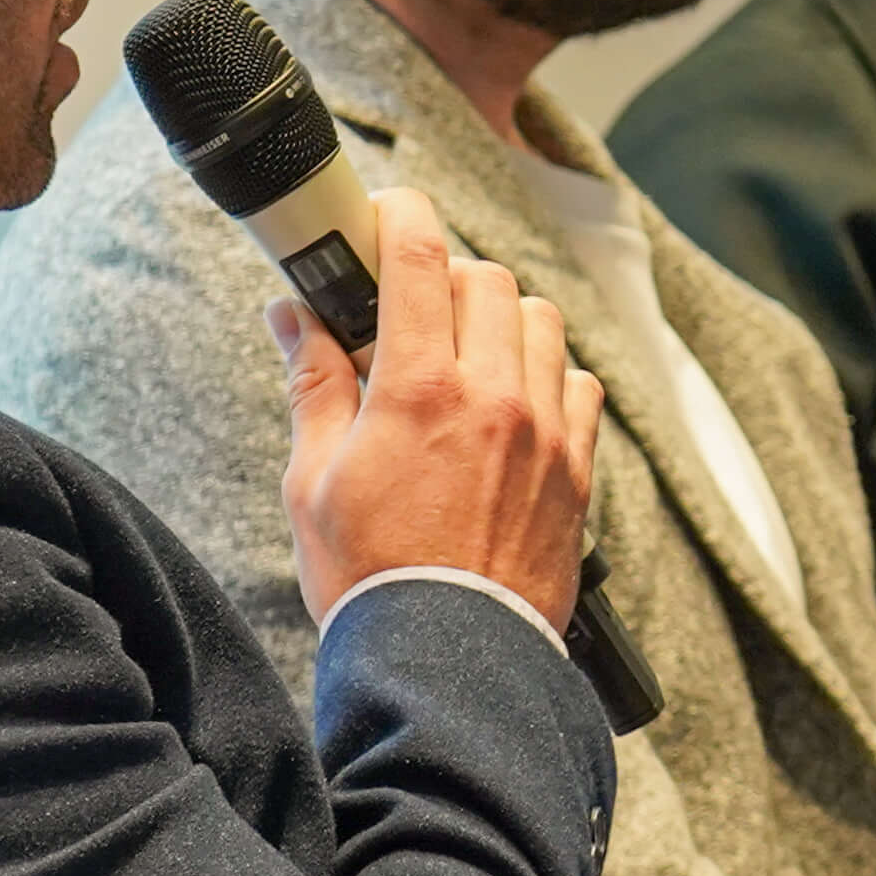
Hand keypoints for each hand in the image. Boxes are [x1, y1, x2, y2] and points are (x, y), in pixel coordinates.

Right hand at [272, 191, 602, 627]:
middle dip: (442, 278)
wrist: (448, 663)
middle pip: (485, 278)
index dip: (399, 213)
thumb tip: (294, 315)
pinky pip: (580, 383)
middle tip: (405, 314)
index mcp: (421, 388)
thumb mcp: (311, 480)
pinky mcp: (578, 467)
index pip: (420, 253)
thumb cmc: (371, 578)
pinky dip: (549, 377)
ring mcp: (547, 430)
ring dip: (500, 321)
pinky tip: (512, 407)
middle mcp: (496, 395)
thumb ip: (313, 384)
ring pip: (540, 322)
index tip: (382, 212)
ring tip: (461, 360)